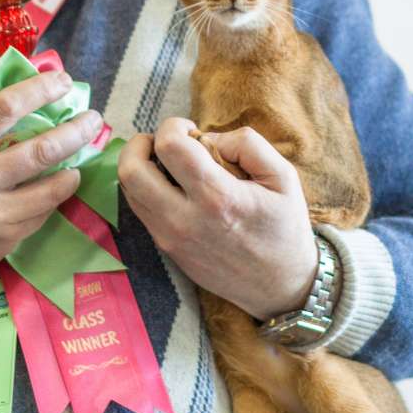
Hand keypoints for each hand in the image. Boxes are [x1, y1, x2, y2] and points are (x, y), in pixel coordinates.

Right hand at [0, 69, 101, 284]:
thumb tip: (19, 100)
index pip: (4, 107)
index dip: (39, 90)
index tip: (61, 81)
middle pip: (41, 148)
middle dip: (75, 131)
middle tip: (92, 119)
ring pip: (52, 186)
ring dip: (74, 168)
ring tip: (81, 157)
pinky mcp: (5, 237)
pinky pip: (42, 213)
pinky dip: (54, 197)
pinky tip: (58, 187)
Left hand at [118, 117, 317, 320]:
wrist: (280, 286)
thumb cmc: (284, 228)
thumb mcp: (283, 176)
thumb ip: (246, 144)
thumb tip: (206, 138)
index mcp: (218, 197)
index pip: (169, 146)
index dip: (173, 126)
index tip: (190, 130)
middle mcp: (185, 220)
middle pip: (130, 170)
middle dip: (140, 145)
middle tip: (162, 142)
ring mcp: (171, 238)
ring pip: (128, 191)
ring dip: (140, 167)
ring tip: (168, 165)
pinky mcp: (167, 250)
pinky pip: (140, 210)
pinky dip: (146, 190)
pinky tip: (171, 187)